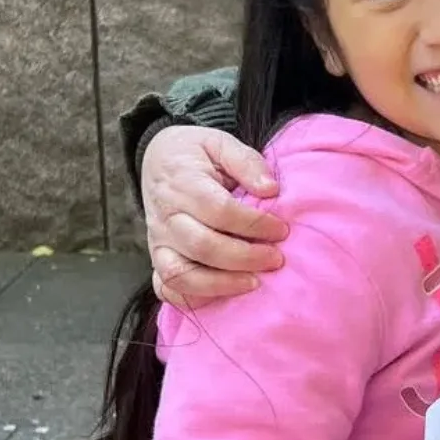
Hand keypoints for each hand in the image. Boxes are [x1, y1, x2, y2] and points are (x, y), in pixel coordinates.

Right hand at [142, 124, 288, 309]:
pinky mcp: (157, 258)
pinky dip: (192, 298)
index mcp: (183, 184)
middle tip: (276, 259)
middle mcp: (166, 217)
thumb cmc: (197, 153)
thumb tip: (271, 189)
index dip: (254, 224)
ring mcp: (158, 242)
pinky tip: (223, 293)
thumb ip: (246, 161)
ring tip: (254, 282)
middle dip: (244, 257)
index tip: (281, 230)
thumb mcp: (221, 142)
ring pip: (181, 274)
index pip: (219, 210)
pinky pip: (166, 288)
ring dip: (220, 284)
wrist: (159, 160)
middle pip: (202, 246)